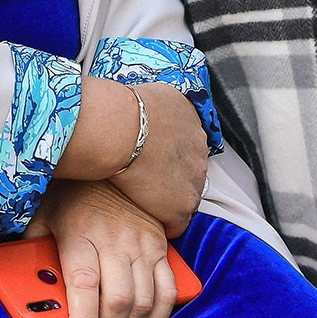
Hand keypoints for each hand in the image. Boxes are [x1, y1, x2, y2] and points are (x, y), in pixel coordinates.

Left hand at [30, 179, 178, 317]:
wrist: (111, 157)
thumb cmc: (70, 193)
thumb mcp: (41, 216)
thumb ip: (33, 250)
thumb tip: (26, 287)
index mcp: (81, 234)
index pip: (84, 286)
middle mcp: (115, 240)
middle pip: (118, 300)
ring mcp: (142, 243)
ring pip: (144, 300)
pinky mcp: (160, 246)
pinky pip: (168, 289)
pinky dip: (158, 316)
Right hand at [103, 83, 208, 234]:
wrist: (117, 130)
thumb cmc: (118, 112)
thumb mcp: (145, 94)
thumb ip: (153, 106)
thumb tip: (142, 110)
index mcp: (190, 119)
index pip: (185, 142)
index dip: (166, 153)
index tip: (152, 157)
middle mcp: (199, 148)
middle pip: (189, 169)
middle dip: (170, 175)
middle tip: (145, 178)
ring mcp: (194, 179)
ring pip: (184, 196)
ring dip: (167, 198)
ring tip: (142, 199)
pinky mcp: (182, 205)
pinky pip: (176, 223)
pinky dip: (164, 223)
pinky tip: (145, 217)